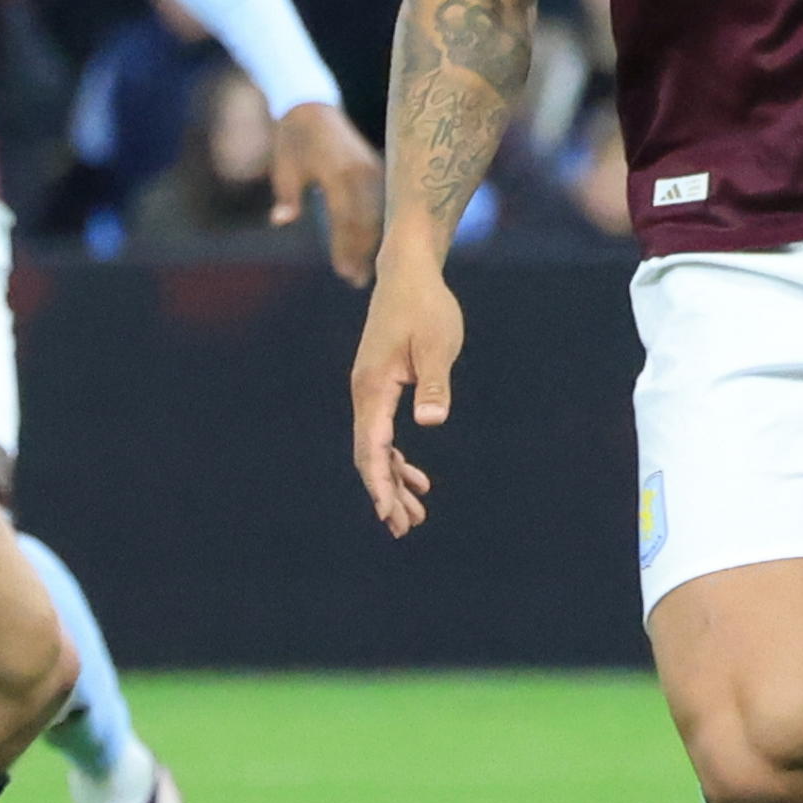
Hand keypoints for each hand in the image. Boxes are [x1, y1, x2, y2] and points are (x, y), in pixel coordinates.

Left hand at [271, 100, 386, 285]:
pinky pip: (384, 203)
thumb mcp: (284, 167)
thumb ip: (286, 195)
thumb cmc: (293, 141)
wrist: (313, 107)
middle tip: (357, 281)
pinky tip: (374, 247)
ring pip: (380, 214)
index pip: (346, 217)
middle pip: (368, 220)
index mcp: (339, 171)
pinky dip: (379, 227)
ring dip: (374, 243)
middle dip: (362, 252)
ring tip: (366, 272)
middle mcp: (362, 171)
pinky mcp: (379, 168)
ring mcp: (374, 169)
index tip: (343, 273)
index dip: (346, 248)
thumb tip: (280, 221)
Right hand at [351, 264, 464, 533]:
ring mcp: (370, 390)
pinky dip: (397, 458)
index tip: (390, 517)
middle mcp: (364, 393)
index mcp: (373, 388)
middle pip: (370, 455)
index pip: (372, 448)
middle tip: (407, 529)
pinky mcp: (381, 385)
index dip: (379, 486)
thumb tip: (432, 420)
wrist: (408, 273)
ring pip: (377, 447)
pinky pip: (384, 432)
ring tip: (415, 514)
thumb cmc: (426, 306)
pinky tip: (416, 478)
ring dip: (393, 480)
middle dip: (387, 494)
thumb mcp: (438, 344)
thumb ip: (435, 384)